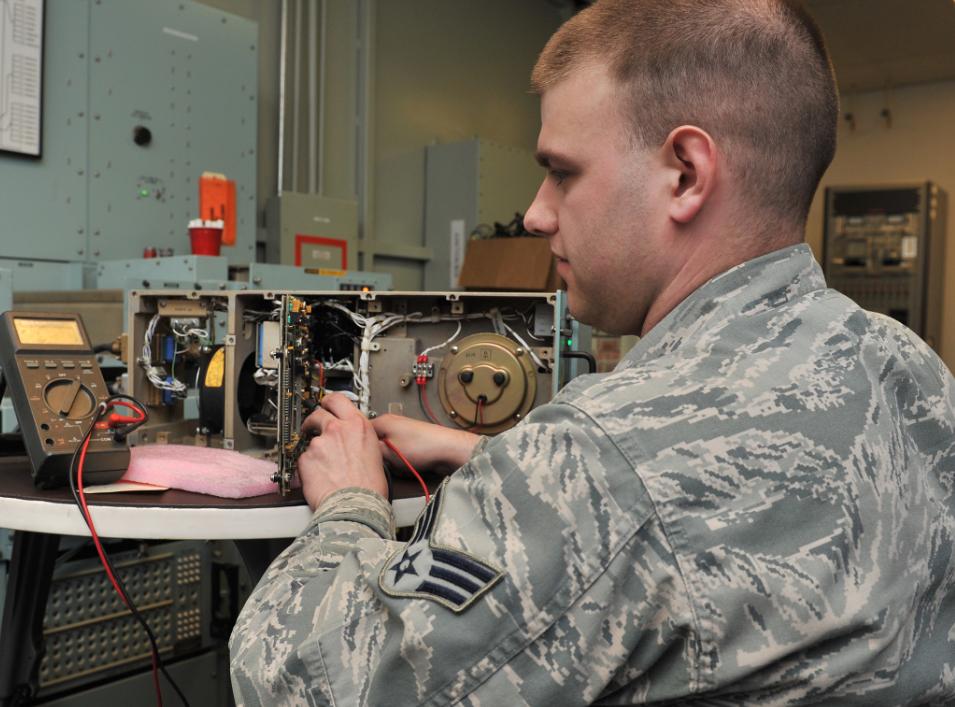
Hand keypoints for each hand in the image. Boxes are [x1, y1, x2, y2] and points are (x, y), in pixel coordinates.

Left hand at [298, 393, 387, 510]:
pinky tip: (320, 476)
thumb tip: (351, 440)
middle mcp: (339, 430)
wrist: (355, 504)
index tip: (325, 405)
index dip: (328, 401)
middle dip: (313, 420)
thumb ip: (359, 438)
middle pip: (318, 414)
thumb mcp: (374, 452)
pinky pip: (304, 458)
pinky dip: (309, 466)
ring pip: (312, 440)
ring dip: (315, 450)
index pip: (338, 399)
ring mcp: (320, 442)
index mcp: (358, 426)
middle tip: (312, 427)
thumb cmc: (369, 486)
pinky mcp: (306, 457)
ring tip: (325, 468)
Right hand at [370, 414, 480, 476]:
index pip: (361, 431)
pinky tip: (410, 467)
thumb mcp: (388, 452)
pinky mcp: (412, 444)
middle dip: (381, 458)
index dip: (360, 446)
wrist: (447, 451)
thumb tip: (359, 451)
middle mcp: (393, 425)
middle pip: (375, 445)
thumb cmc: (423, 447)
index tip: (361, 457)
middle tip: (387, 463)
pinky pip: (400, 457)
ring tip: (402, 466)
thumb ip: (370, 450)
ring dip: (393, 463)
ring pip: (388, 453)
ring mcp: (404, 435)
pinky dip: (403, 464)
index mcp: (384, 421)